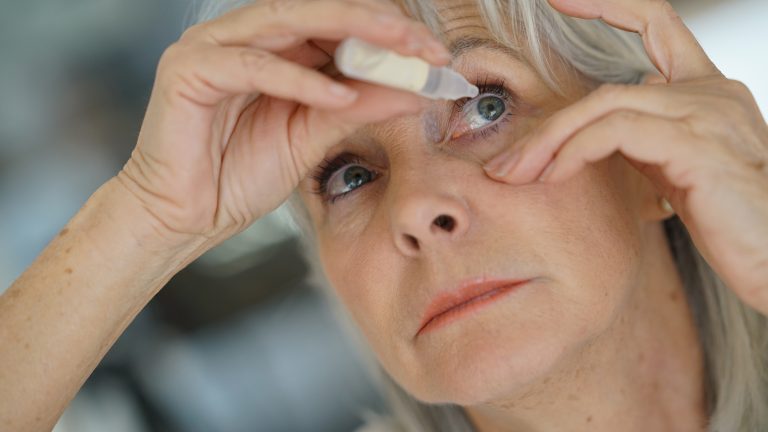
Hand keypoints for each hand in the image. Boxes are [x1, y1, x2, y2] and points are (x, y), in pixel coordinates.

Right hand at [118, 0, 448, 246]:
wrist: (184, 218)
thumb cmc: (240, 176)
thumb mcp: (314, 138)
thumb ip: (358, 109)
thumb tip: (414, 93)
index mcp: (273, 49)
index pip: (336, 26)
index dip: (386, 35)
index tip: (434, 57)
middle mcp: (243, 37)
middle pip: (318, 12)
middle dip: (377, 25)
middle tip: (424, 44)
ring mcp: (212, 46)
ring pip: (288, 22)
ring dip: (348, 33)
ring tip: (396, 51)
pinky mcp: (188, 69)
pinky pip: (254, 66)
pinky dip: (299, 79)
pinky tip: (338, 95)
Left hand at [482, 0, 767, 313]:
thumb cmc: (731, 223)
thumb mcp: (679, 170)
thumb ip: (645, 141)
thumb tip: (596, 134)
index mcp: (707, 91)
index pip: (657, 24)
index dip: (610, 7)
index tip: (560, 0)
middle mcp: (711, 92)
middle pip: (609, 88)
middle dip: (550, 125)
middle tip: (506, 164)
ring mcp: (707, 113)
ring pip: (605, 105)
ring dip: (550, 142)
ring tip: (515, 174)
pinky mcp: (697, 143)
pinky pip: (616, 131)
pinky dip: (575, 151)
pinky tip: (554, 176)